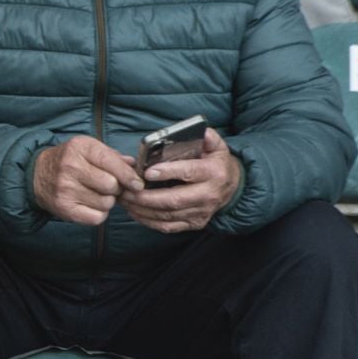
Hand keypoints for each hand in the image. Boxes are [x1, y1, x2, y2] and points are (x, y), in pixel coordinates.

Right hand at [32, 136, 142, 224]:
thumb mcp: (87, 149)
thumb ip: (112, 156)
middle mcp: (71, 167)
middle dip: (116, 188)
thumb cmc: (68, 161)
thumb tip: (135, 166)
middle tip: (110, 187)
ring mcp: (65, 189)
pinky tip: (91, 205)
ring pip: (106, 203)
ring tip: (97, 195)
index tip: (137, 184)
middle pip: (111, 185)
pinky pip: (96, 217)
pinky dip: (99, 214)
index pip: (111, 162)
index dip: (129, 176)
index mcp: (80, 148)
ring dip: (107, 201)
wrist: (37, 175)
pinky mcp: (64, 208)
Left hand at [120, 128, 243, 233]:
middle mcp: (208, 194)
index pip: (189, 172)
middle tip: (126, 191)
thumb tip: (199, 131)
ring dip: (142, 210)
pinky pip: (168, 226)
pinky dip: (149, 221)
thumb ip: (207, 137)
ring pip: (168, 215)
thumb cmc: (216, 163)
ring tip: (125, 200)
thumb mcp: (216, 146)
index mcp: (213, 172)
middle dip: (146, 197)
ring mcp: (201, 212)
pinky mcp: (195, 223)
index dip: (167, 173)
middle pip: (174, 199)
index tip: (147, 172)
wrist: (233, 187)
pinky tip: (135, 212)